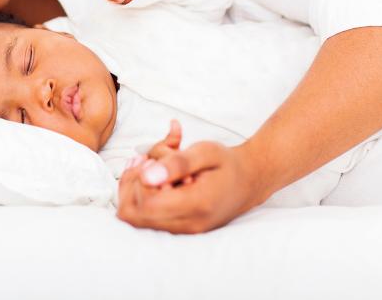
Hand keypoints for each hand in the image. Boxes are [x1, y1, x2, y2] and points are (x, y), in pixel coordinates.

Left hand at [117, 141, 266, 233]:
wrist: (249, 180)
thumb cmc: (227, 163)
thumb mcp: (205, 152)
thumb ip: (177, 163)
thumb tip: (147, 176)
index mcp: (196, 205)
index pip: (147, 203)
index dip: (141, 180)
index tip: (154, 161)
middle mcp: (188, 224)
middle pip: (133, 214)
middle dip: (131, 183)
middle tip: (146, 161)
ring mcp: (182, 229)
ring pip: (134, 218)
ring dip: (132, 188)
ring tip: (146, 164)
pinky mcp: (178, 228)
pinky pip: (143, 218)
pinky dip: (138, 195)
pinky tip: (149, 174)